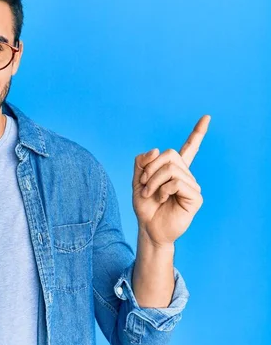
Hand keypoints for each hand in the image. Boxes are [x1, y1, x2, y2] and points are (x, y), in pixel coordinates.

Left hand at [132, 115, 210, 247]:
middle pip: (170, 154)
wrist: (148, 227)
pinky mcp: (195, 197)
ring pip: (171, 169)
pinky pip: (177, 182)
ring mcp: (192, 185)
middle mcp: (186, 174)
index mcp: (174, 169)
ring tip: (150, 194)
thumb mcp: (137, 180)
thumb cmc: (145, 206)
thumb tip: (156, 150)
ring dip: (153, 181)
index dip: (198, 132)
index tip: (207, 117)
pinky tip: (163, 199)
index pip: (189, 147)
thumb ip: (142, 162)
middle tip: (144, 184)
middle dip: (151, 168)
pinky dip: (163, 189)